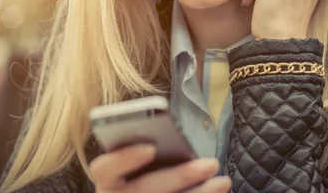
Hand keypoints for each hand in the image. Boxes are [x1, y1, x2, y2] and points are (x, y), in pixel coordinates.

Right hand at [90, 144, 231, 192]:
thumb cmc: (142, 171)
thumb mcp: (139, 159)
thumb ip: (147, 149)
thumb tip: (173, 139)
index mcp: (107, 178)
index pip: (103, 168)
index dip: (124, 158)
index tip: (150, 147)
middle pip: (144, 190)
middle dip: (180, 176)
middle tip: (211, 163)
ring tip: (224, 181)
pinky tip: (218, 190)